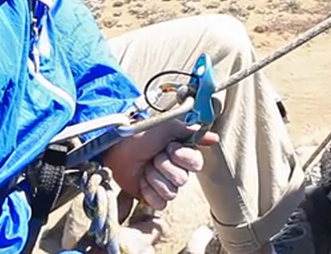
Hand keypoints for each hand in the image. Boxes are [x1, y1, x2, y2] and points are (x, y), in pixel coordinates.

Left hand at [100, 117, 218, 209]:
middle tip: (152, 157)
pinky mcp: (150, 196)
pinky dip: (148, 191)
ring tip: (144, 167)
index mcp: (182, 152)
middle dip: (163, 167)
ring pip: (171, 192)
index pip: (196, 164)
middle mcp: (175, 169)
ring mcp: (163, 184)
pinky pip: (160, 203)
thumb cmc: (138, 134)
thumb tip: (215, 138)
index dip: (181, 157)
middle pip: (182, 180)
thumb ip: (192, 132)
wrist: (114, 148)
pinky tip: (141, 181)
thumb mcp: (167, 127)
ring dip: (154, 178)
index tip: (169, 147)